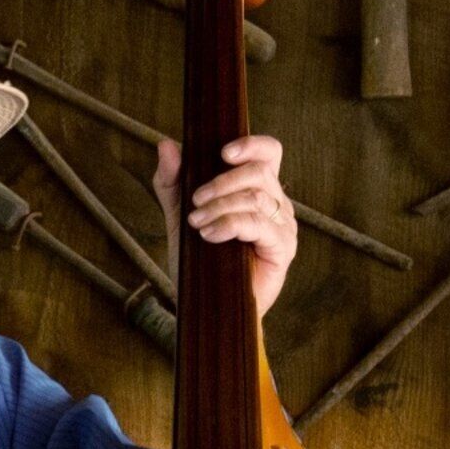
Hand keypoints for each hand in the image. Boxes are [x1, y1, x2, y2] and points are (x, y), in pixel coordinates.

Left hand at [155, 135, 300, 318]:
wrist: (206, 302)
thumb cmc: (200, 257)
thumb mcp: (178, 214)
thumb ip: (172, 181)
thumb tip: (167, 145)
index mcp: (258, 188)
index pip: (269, 153)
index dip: (251, 145)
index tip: (222, 153)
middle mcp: (276, 203)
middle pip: (260, 172)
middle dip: (222, 182)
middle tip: (195, 200)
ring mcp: (283, 226)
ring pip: (256, 198)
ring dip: (220, 206)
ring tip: (196, 222)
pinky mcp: (282, 248)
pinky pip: (257, 225)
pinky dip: (229, 225)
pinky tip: (209, 235)